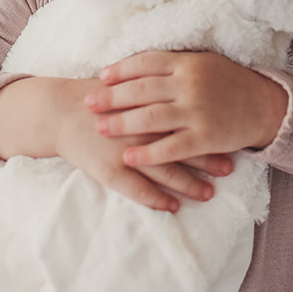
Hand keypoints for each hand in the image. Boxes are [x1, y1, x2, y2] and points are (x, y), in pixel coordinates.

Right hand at [0, 76, 232, 212]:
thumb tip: (191, 90)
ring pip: (163, 171)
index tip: (231, 139)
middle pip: (181, 145)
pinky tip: (172, 207)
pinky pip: (135, 190)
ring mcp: (124, 151)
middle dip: (207, 159)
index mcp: (148, 105)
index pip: (186, 120)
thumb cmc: (101, 97)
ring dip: (188, 184)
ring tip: (209, 194)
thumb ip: (159, 88)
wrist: (61, 111)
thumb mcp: (130, 84)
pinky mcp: (108, 171)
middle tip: (229, 168)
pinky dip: (155, 199)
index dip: (209, 130)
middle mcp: (140, 129)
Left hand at [85, 50, 288, 169]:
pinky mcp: (206, 137)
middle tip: (88, 104)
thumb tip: (138, 65)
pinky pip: (170, 147)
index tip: (101, 77)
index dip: (121, 70)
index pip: (146, 62)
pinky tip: (128, 157)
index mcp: (188, 63)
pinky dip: (147, 152)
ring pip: (151, 117)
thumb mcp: (204, 63)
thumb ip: (174, 64)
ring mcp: (198, 111)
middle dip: (112, 97)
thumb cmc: (230, 82)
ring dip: (122, 123)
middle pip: (142, 89)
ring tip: (101, 128)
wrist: (265, 106)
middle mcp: (190, 84)